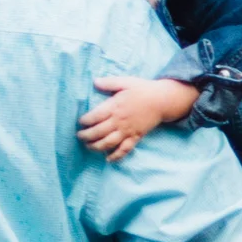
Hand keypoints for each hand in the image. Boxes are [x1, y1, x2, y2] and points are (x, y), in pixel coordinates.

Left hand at [79, 72, 197, 158]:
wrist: (162, 100)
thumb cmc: (142, 89)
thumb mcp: (125, 82)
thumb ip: (109, 83)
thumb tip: (95, 81)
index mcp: (115, 107)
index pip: (94, 117)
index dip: (85, 121)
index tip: (80, 122)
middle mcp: (119, 121)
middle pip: (98, 132)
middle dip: (86, 136)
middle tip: (79, 136)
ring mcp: (127, 131)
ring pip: (108, 143)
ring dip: (96, 147)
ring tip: (88, 146)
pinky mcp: (135, 137)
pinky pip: (124, 149)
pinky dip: (116, 156)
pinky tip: (108, 159)